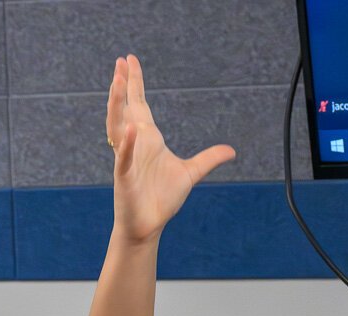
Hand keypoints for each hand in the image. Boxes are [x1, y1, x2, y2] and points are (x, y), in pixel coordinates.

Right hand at [106, 54, 234, 244]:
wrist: (148, 224)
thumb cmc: (162, 198)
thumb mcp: (190, 173)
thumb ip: (208, 159)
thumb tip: (231, 150)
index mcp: (147, 138)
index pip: (139, 103)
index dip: (135, 82)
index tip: (129, 60)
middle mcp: (133, 144)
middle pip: (124, 108)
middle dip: (122, 85)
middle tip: (120, 62)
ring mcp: (126, 159)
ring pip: (117, 127)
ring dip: (116, 105)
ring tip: (118, 83)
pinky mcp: (124, 178)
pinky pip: (123, 158)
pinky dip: (126, 145)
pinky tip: (131, 128)